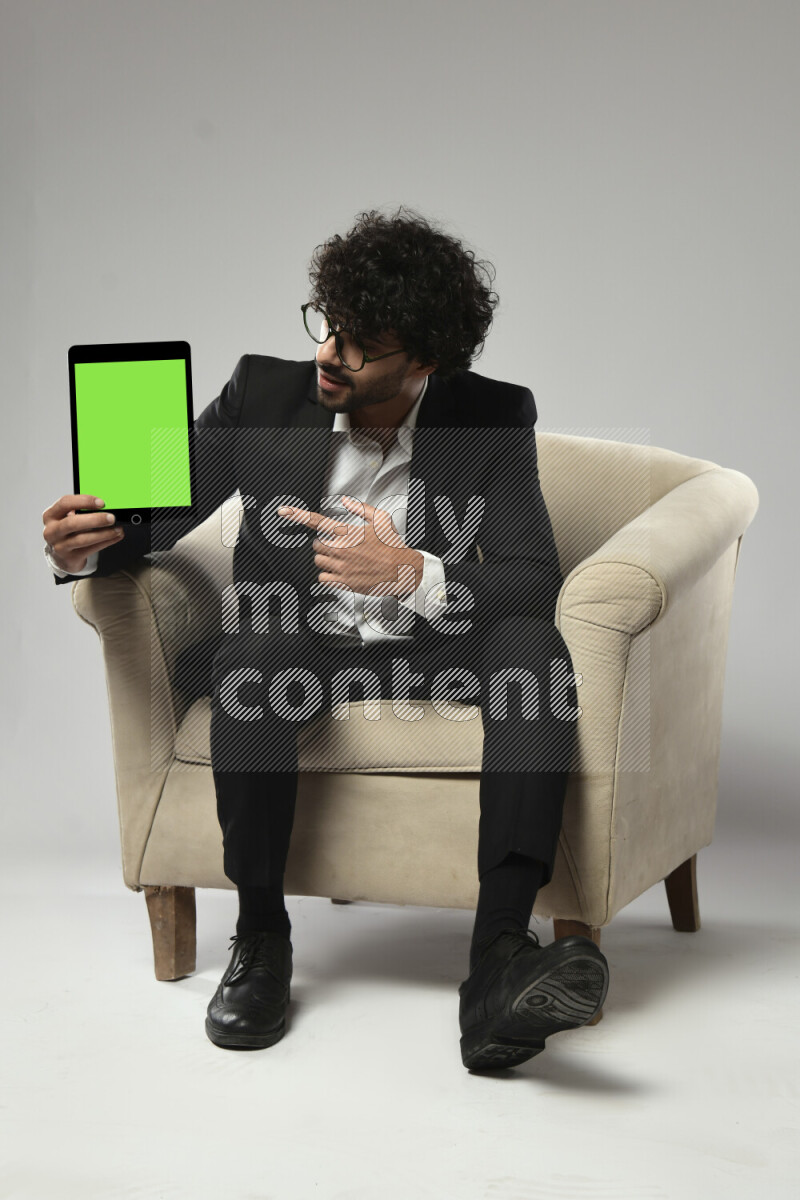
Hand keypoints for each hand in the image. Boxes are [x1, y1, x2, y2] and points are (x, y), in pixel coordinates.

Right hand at [42, 494, 123, 573]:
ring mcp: (59, 546)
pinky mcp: (70, 558)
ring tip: (117, 529)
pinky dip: (106, 542)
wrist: (60, 557)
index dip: (84, 501)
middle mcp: (52, 531)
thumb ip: (80, 511)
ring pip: (82, 539)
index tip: (101, 502)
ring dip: (103, 534)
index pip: (65, 503)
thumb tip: (105, 508)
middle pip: (72, 523)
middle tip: (111, 518)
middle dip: (94, 520)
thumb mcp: (67, 518)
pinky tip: (115, 537)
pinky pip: (91, 549)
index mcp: (50, 515)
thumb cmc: (67, 532)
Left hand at [277, 495, 423, 598]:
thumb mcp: (381, 520)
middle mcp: (342, 549)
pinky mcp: (344, 582)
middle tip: (339, 546)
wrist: (402, 569)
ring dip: (326, 560)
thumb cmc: (393, 546)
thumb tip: (345, 501)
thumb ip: (361, 509)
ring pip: (319, 561)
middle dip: (324, 544)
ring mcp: (342, 567)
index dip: (297, 515)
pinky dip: (328, 575)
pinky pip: (322, 578)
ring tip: (343, 559)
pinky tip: (341, 572)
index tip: (284, 511)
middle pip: (316, 545)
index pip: (317, 521)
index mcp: (349, 532)